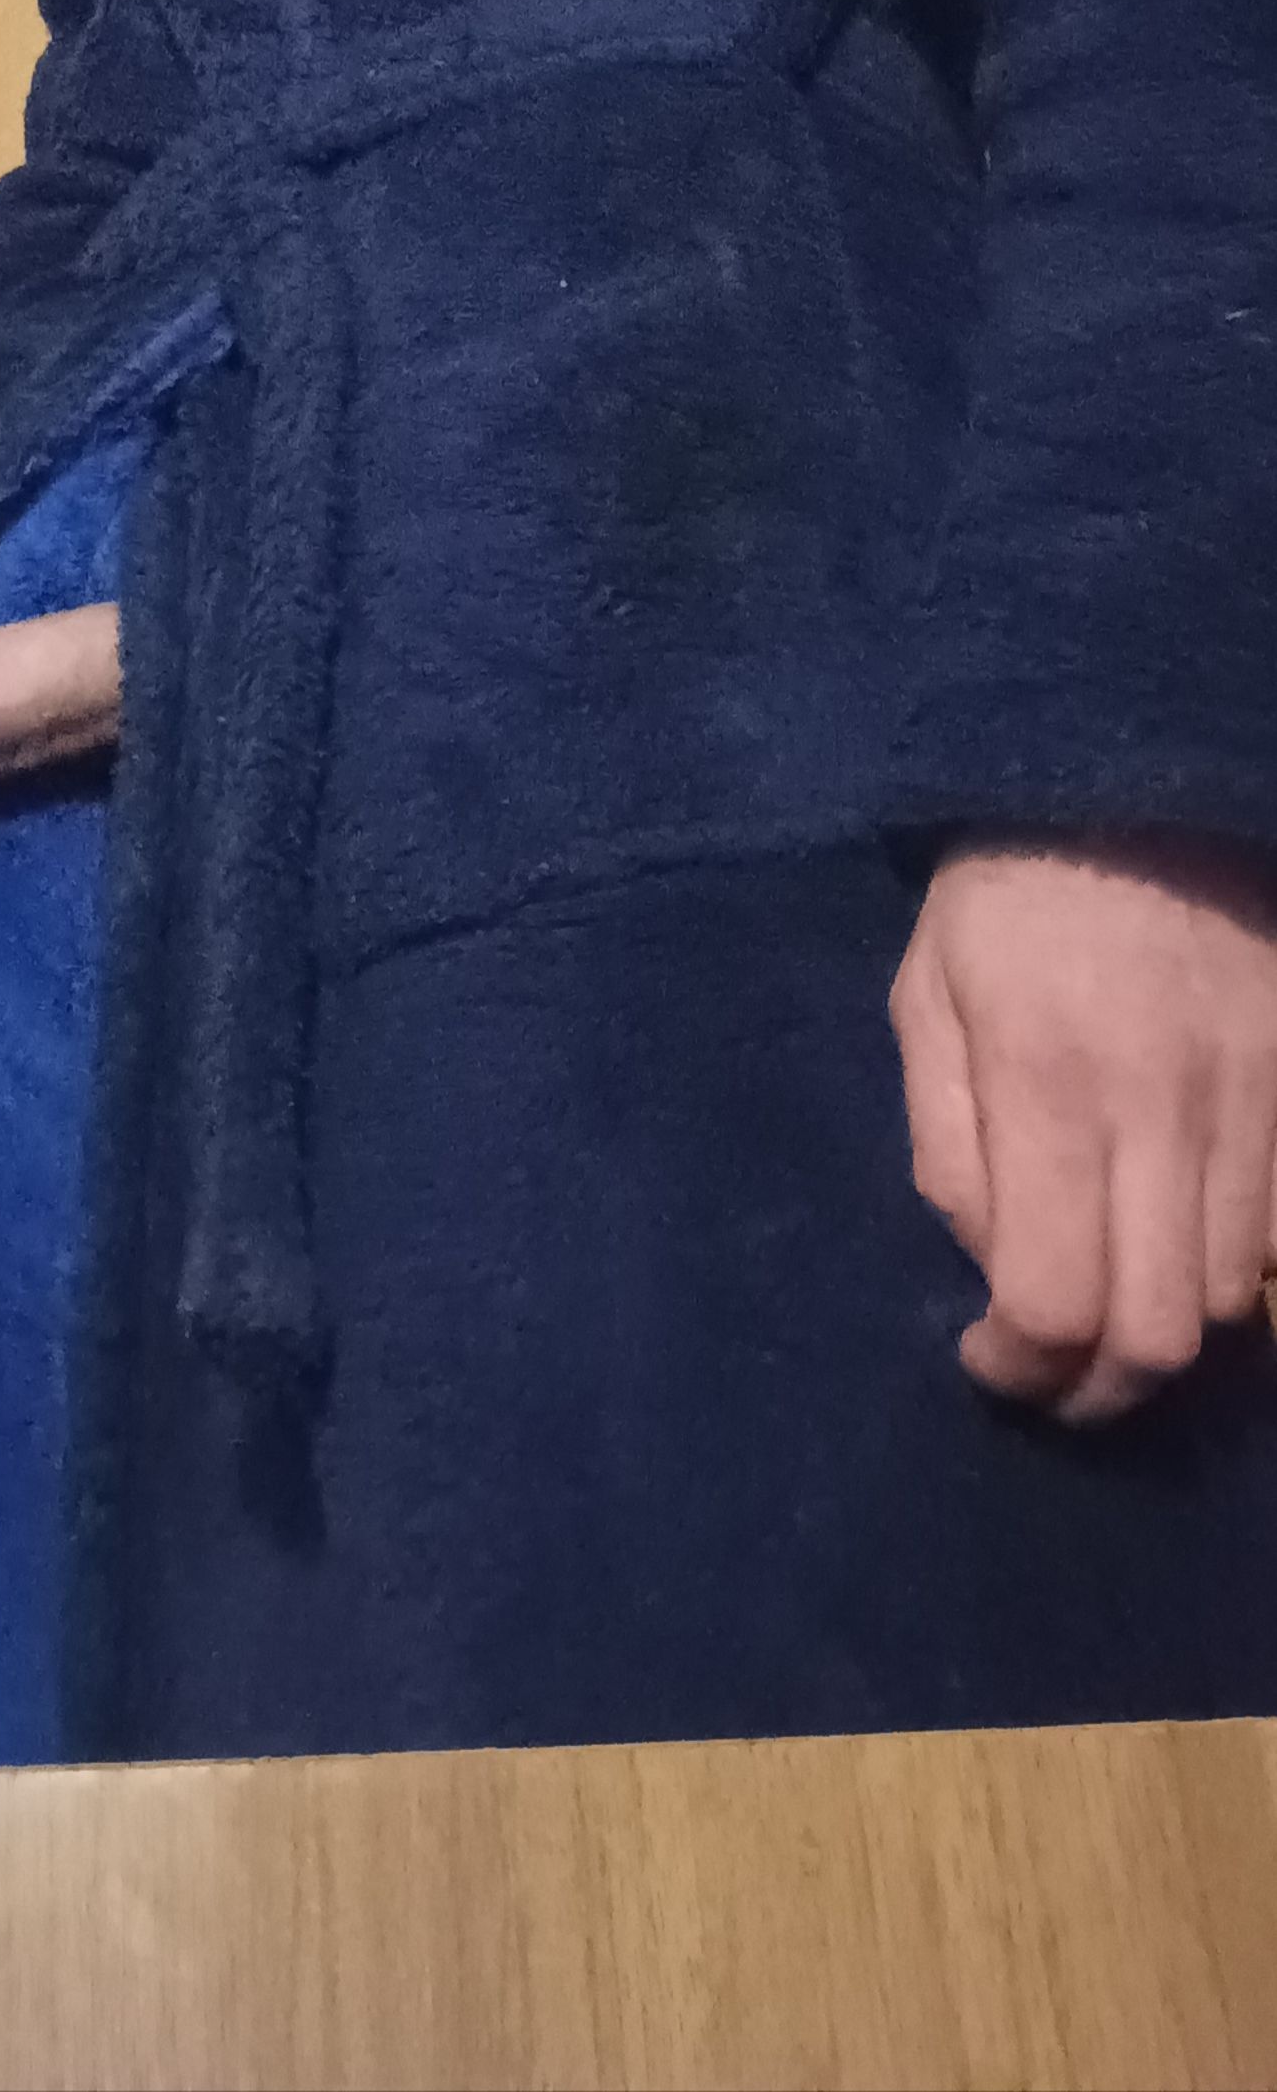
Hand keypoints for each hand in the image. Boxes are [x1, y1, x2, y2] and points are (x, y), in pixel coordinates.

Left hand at [892, 833, 1276, 1422]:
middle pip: (1159, 1330)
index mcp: (1047, 1084)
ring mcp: (1251, 1099)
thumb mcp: (926, 999)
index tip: (985, 1357)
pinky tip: (1177, 1248)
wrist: (1136, 782)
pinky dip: (1233, 1272)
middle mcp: (1162, 1107)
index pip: (1056, 1299)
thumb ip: (948, 1145)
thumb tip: (988, 1267)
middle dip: (1097, 1387)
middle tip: (1050, 1372)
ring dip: (1163, 1327)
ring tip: (1107, 1304)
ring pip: (1230, 1295)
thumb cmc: (1003, 896)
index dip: (1021, 1366)